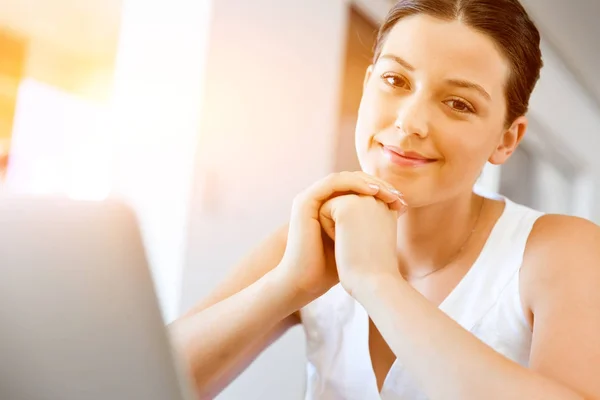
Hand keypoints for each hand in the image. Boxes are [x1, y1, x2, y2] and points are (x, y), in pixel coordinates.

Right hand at [276, 172, 403, 304]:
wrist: (308, 281)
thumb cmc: (334, 268)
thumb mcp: (359, 239)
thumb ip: (371, 221)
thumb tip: (398, 208)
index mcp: (330, 207)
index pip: (358, 189)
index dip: (381, 191)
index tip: (402, 202)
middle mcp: (320, 200)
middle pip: (353, 180)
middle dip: (378, 185)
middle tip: (398, 195)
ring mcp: (311, 198)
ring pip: (345, 178)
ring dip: (369, 182)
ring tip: (388, 193)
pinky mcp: (305, 201)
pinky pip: (334, 183)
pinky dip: (354, 184)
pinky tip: (372, 192)